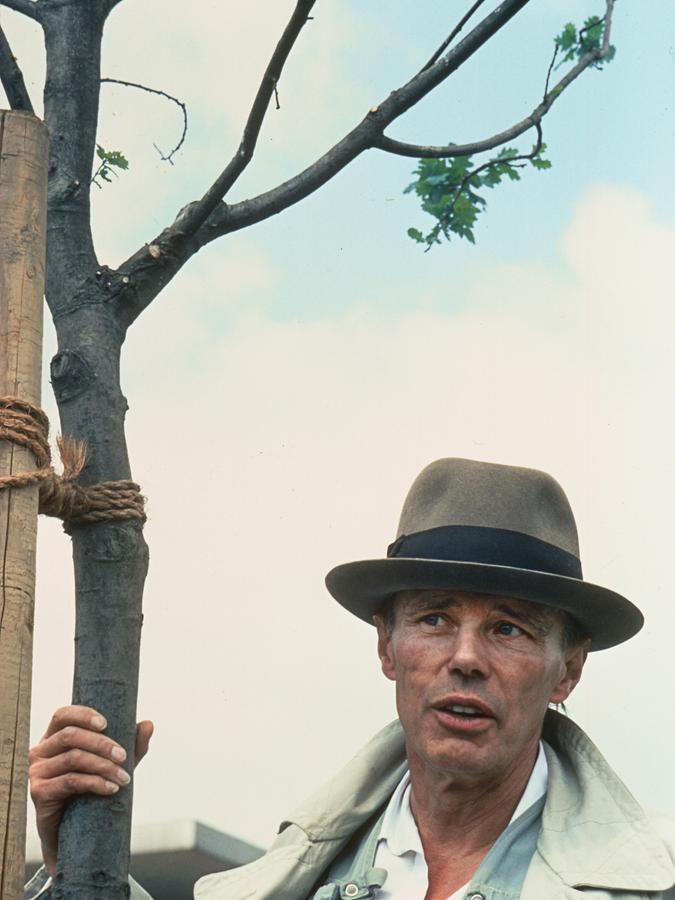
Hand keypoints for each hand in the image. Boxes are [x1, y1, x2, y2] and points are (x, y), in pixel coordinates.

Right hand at [28, 705, 153, 876]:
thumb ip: (131, 745)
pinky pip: (70, 781)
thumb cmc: (92, 790)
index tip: (107, 723)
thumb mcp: (114, 764)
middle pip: (70, 735)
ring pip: (73, 758)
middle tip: (124, 757)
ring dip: (103, 766)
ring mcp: (37, 772)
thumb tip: (148, 723)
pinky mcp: (39, 793)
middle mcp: (41, 751)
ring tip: (124, 777)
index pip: (62, 715)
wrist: (72, 834)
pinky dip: (95, 782)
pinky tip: (112, 789)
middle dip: (102, 744)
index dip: (83, 715)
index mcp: (54, 737)